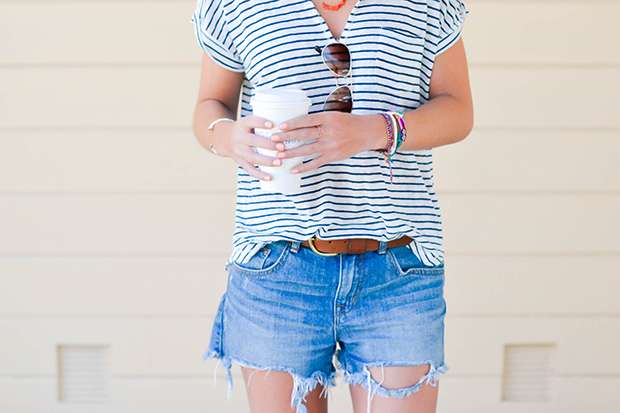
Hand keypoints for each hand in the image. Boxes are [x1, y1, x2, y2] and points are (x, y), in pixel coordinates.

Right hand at [212, 116, 281, 180]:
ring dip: (266, 161)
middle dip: (268, 145)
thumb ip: (262, 124)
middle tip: (282, 147)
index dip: (260, 123)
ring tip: (279, 162)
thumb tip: (286, 127)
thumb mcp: (248, 122)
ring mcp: (239, 151)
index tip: (272, 124)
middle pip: (253, 141)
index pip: (251, 121)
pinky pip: (250, 169)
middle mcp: (239, 137)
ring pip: (252, 157)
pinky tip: (270, 177)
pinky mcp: (240, 161)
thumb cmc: (244, 129)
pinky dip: (260, 174)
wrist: (223, 139)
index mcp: (243, 124)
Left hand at [270, 112, 385, 173]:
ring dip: (291, 153)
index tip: (280, 126)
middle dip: (287, 138)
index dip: (293, 123)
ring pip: (307, 149)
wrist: (366, 133)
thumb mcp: (333, 116)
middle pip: (304, 134)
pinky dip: (304, 167)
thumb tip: (295, 123)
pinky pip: (315, 163)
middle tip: (273, 139)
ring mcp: (330, 145)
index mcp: (327, 118)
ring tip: (278, 155)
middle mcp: (328, 132)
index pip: (306, 120)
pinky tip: (293, 170)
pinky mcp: (332, 156)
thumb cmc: (347, 122)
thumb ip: (317, 120)